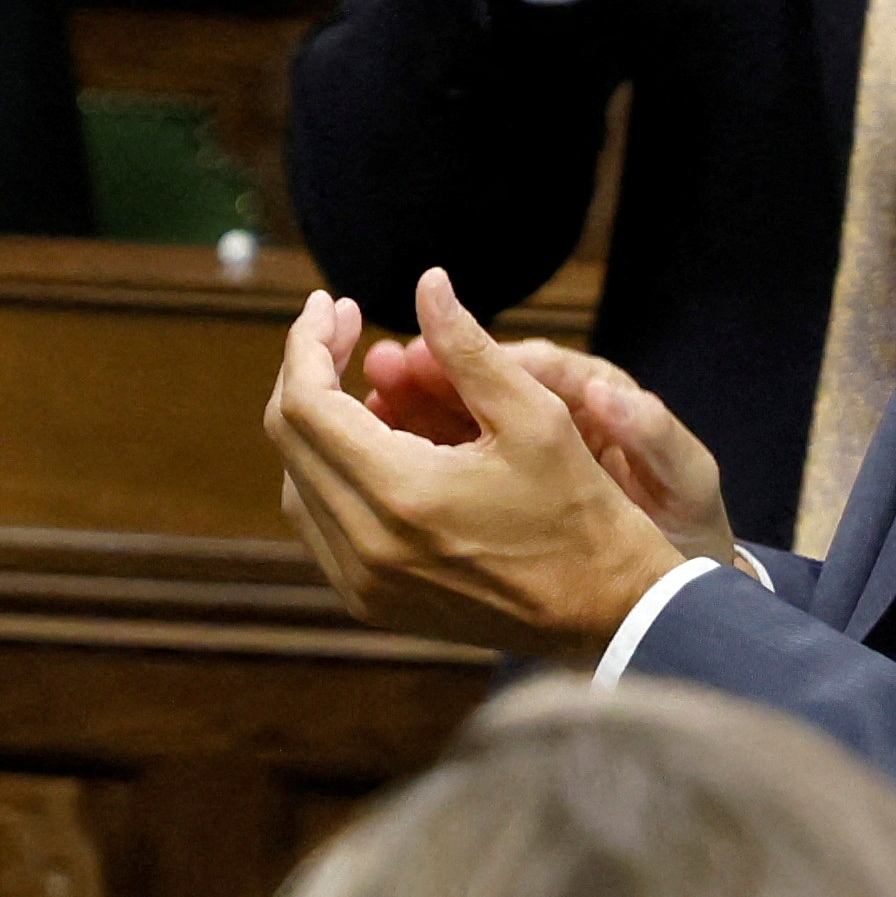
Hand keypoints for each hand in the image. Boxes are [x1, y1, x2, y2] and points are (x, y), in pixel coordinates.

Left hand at [267, 269, 700, 658]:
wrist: (605, 613)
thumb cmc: (581, 509)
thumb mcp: (536, 414)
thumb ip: (469, 347)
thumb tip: (427, 283)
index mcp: (399, 494)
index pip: (308, 403)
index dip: (308, 343)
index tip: (331, 303)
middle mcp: (364, 546)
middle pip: (289, 438)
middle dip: (307, 370)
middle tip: (341, 326)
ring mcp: (359, 582)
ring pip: (297, 480)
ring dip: (317, 422)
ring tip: (365, 380)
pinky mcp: (368, 602)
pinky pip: (319, 522)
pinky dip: (330, 470)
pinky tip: (373, 438)